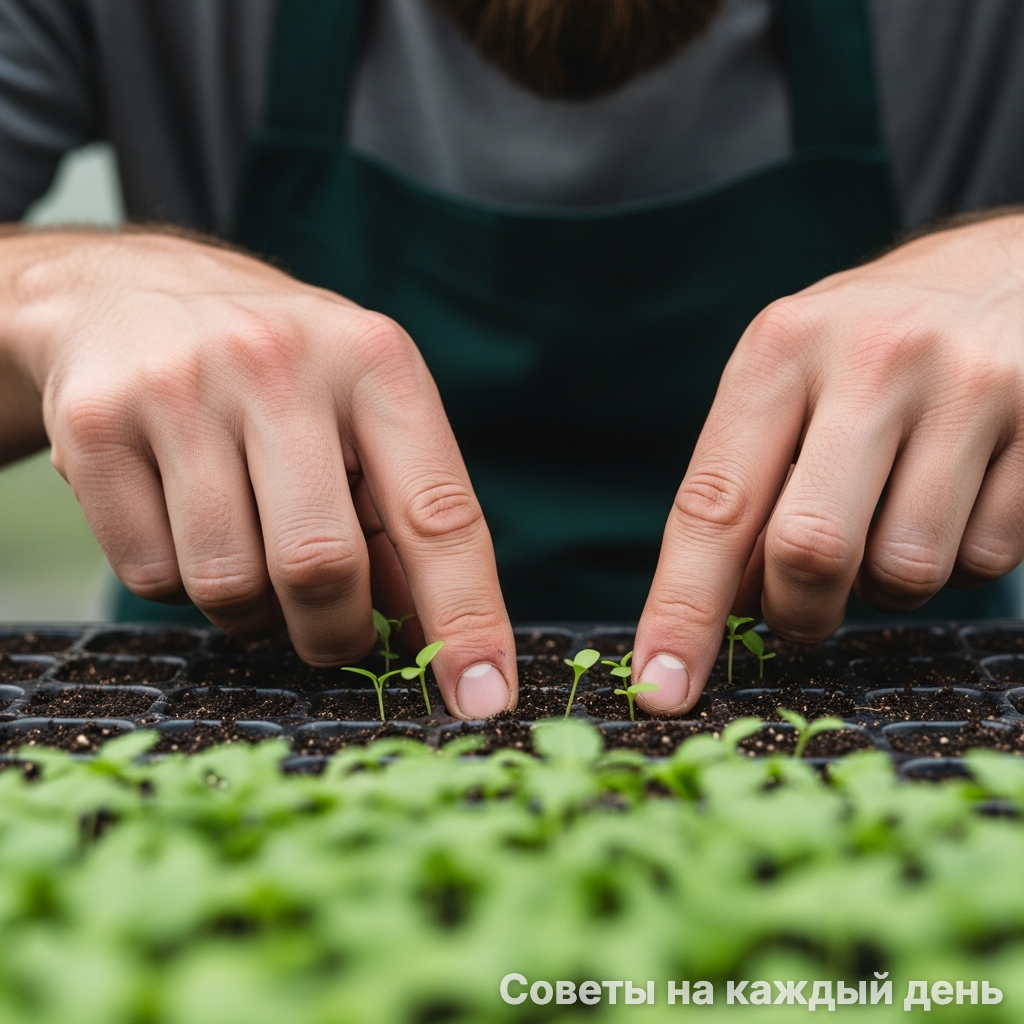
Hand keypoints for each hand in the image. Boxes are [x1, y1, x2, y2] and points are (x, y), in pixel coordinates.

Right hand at [1, 229, 515, 717]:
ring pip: (228, 586)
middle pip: (320, 566)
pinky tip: (182, 518)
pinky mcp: (96, 425)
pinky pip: (149, 578)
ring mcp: (180, 389)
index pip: (438, 514)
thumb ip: (404, 516)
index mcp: (376, 364)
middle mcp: (281, 365)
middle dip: (334, 632)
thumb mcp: (363, 412)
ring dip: (251, 611)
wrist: (132, 292)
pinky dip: (179, 582)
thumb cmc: (281, 376)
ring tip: (250, 552)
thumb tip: (433, 640)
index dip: (466, 617)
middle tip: (334, 629)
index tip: (482, 699)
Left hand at [632, 212, 1023, 712]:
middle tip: (801, 609)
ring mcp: (974, 387)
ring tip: (894, 518)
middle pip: (810, 550)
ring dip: (888, 583)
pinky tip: (962, 494)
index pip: (714, 504)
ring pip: (907, 572)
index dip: (682, 609)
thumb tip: (722, 609)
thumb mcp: (791, 380)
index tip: (661, 691)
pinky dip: (962, 557)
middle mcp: (874, 358)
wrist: (1012, 264)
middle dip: (798, 611)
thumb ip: (749, 485)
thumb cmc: (871, 344)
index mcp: (782, 348)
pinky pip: (989, 559)